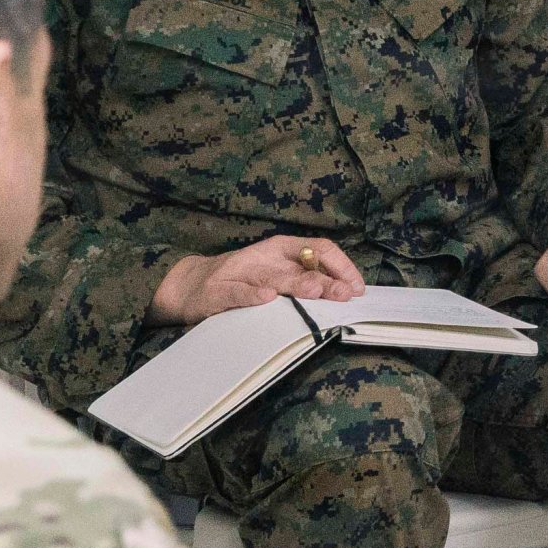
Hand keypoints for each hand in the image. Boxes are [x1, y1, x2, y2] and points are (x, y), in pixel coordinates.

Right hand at [153, 235, 364, 325]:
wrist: (189, 286)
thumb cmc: (242, 281)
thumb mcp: (276, 275)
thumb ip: (306, 279)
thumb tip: (348, 290)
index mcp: (281, 250)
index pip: (320, 248)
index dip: (342, 266)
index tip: (358, 288)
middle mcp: (264, 258)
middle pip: (301, 267)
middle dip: (326, 281)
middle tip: (345, 294)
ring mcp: (239, 274)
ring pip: (273, 279)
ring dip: (296, 284)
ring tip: (315, 290)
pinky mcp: (217, 292)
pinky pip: (238, 293)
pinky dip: (252, 295)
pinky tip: (267, 298)